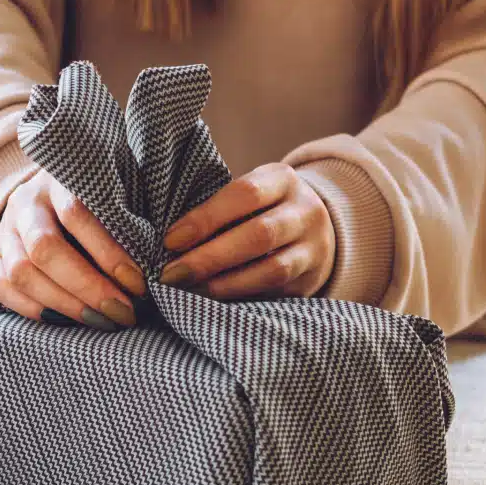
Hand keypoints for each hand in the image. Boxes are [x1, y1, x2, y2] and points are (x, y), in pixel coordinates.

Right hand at [0, 171, 144, 328]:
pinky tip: (67, 321)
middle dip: (87, 287)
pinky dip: (34, 310)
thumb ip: (131, 219)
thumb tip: (160, 264)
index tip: (139, 284)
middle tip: (123, 312)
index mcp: (58, 179)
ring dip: (65, 304)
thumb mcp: (119, 193)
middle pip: (45, 249)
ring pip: (21, 272)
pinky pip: (1, 288)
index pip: (78, 214)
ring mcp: (4, 230)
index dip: (109, 253)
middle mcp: (26, 202)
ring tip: (101, 321)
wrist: (54, 193)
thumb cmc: (101, 199)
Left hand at [159, 163, 335, 299]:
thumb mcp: (249, 194)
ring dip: (225, 285)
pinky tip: (213, 304)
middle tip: (172, 275)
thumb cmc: (262, 210)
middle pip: (259, 235)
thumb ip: (218, 209)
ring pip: (272, 270)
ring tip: (189, 292)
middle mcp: (305, 211)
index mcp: (282, 180)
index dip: (205, 219)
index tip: (170, 241)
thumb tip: (171, 243)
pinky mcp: (310, 281)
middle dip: (210, 258)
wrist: (316, 230)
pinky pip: (276, 293)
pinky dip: (241, 298)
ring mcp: (313, 248)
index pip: (244, 194)